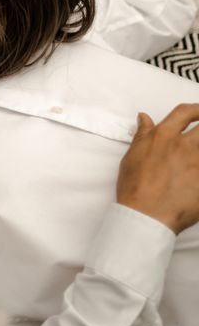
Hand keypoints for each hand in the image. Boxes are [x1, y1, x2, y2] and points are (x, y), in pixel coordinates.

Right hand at [117, 104, 198, 233]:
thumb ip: (143, 134)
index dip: (196, 109)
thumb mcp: (132, 156)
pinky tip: (198, 176)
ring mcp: (198, 164)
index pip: (185, 113)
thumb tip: (144, 118)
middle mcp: (184, 146)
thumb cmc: (135, 188)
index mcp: (163, 136)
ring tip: (197, 157)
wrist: (146, 216)